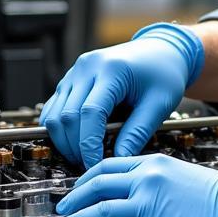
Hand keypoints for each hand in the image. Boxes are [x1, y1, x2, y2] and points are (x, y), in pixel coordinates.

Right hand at [40, 23, 203, 166]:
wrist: (161, 51)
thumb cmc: (164, 75)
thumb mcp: (159, 104)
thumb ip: (138, 132)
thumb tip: (119, 159)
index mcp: (111, 70)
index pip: (90, 113)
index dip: (89, 144)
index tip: (95, 164)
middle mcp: (87, 68)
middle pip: (67, 115)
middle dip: (74, 146)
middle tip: (89, 166)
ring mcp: (75, 72)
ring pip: (54, 113)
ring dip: (63, 140)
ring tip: (82, 157)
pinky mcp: (71, 78)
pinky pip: (54, 107)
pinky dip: (60, 128)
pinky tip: (76, 142)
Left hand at [55, 154, 217, 216]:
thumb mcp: (184, 174)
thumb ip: (158, 180)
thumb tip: (136, 194)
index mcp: (155, 165)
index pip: (108, 167)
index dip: (85, 180)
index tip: (77, 190)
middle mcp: (149, 182)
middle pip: (96, 186)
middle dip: (73, 200)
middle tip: (63, 210)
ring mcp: (150, 208)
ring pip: (100, 213)